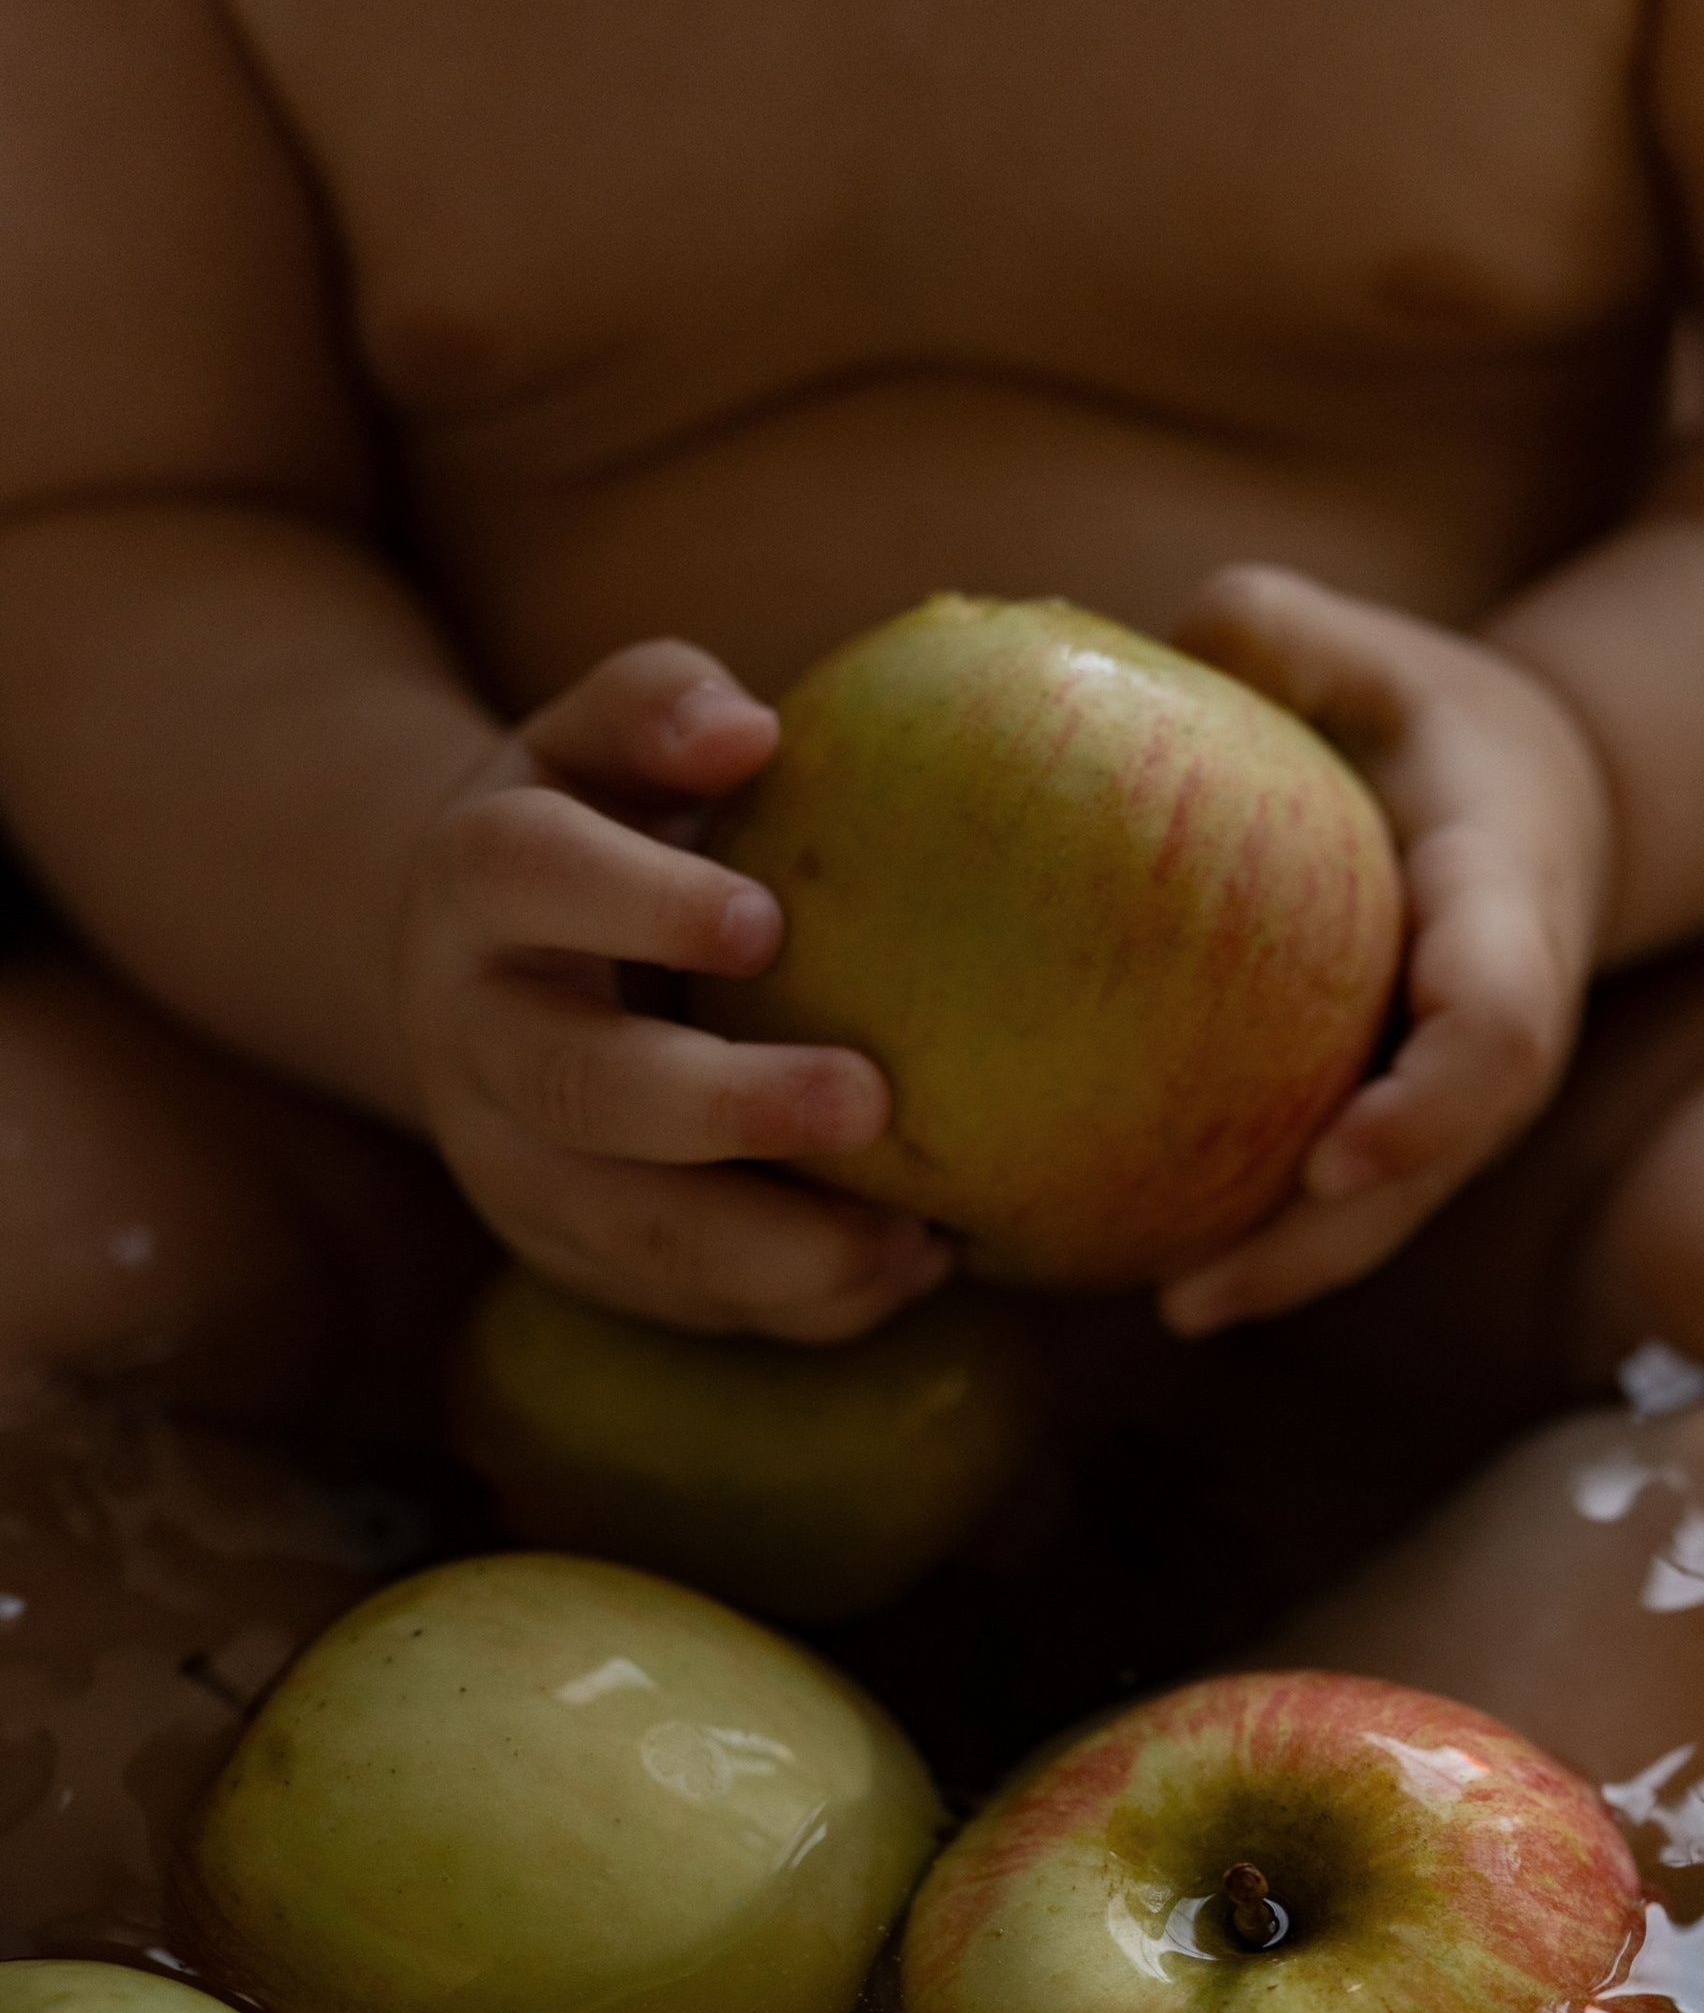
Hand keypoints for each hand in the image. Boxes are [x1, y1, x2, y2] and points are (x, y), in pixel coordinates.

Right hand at [395, 639, 948, 1337]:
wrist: (484, 977)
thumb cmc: (594, 836)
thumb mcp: (595, 748)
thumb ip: (654, 710)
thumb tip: (749, 729)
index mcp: (480, 885)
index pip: (528, 874)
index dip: (637, 900)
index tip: (764, 921)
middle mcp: (475, 1036)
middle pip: (579, 1086)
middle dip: (726, 1106)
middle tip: (870, 1100)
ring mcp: (513, 1164)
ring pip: (631, 1233)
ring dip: (780, 1250)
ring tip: (919, 1236)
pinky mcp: (569, 1256)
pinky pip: (686, 1302)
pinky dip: (802, 1302)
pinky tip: (909, 1266)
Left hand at [1158, 566, 1614, 1333]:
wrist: (1549, 803)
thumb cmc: (1435, 720)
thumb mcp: (1381, 652)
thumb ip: (1288, 632)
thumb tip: (1173, 636)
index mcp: (1507, 909)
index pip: (1497, 1022)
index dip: (1429, 1101)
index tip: (1336, 1158)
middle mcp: (1506, 1031)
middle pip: (1436, 1166)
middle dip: (1330, 1245)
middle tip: (1200, 1297)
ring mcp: (1468, 1098)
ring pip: (1392, 1210)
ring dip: (1288, 1271)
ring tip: (1167, 1307)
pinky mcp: (1417, 1125)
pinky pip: (1348, 1198)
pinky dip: (1264, 1236)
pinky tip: (1140, 1258)